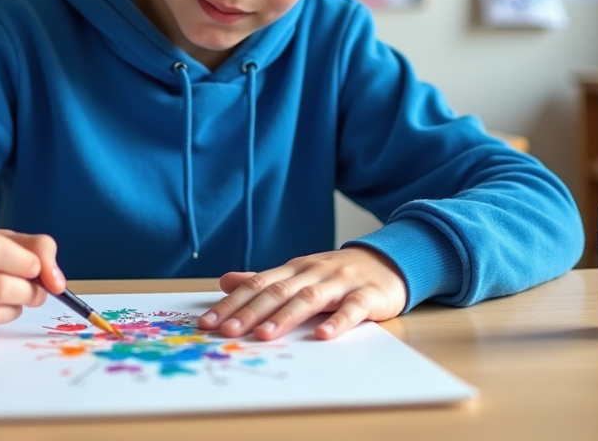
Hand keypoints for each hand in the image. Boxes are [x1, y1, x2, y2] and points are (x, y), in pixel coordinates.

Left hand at [196, 247, 406, 340]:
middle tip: (226, 331)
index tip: (208, 322)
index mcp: (293, 270)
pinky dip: (337, 321)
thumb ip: (264, 281)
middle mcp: (312, 273)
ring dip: (285, 317)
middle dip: (250, 312)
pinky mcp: (368, 296)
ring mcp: (340, 283)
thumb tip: (225, 281)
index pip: (257, 285)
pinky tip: (323, 335)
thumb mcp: (299, 274)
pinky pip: (352, 309)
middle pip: (277, 292)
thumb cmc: (337, 274)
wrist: (388, 261)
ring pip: (309, 298)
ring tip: (264, 335)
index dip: (232, 303)